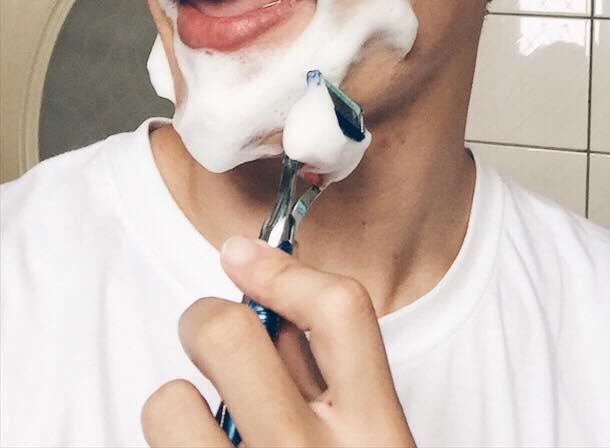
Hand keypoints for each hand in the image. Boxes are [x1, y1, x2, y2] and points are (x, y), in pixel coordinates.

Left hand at [141, 236, 415, 446]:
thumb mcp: (370, 444)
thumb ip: (331, 383)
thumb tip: (272, 301)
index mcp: (377, 433)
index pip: (340, 310)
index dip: (282, 269)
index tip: (243, 254)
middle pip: (231, 335)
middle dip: (205, 319)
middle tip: (204, 333)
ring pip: (170, 401)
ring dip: (178, 402)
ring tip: (199, 423)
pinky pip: (158, 439)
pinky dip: (170, 438)